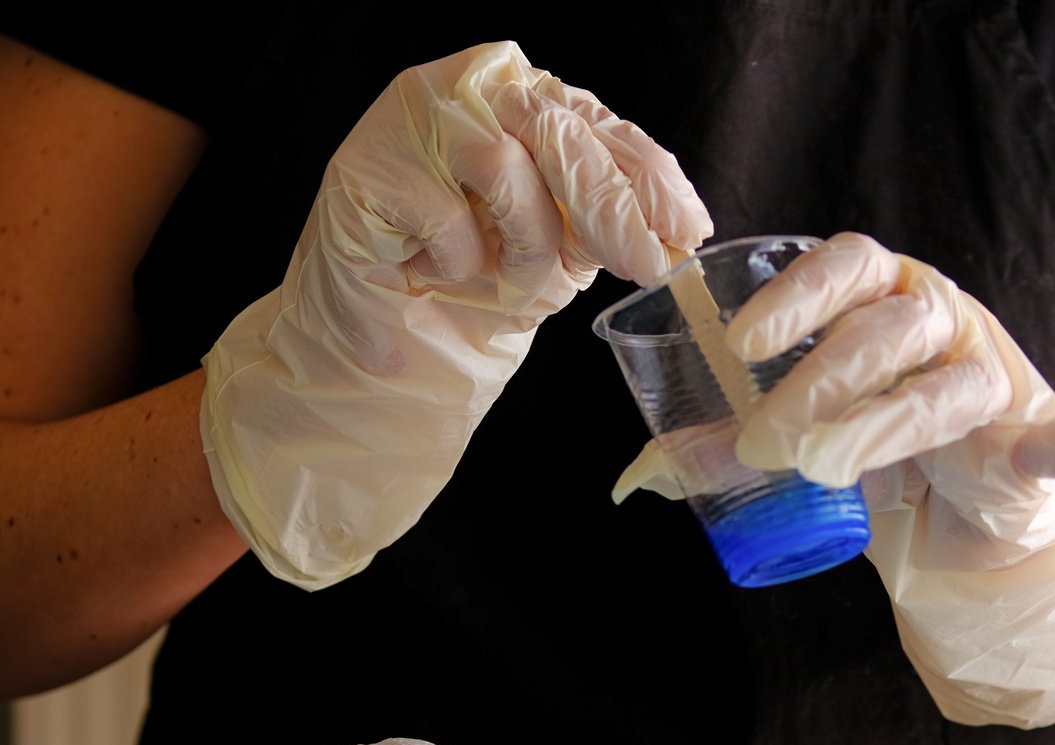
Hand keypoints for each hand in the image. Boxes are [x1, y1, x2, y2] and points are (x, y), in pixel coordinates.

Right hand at [203, 41, 711, 588]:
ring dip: (524, 240)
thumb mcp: (562, 250)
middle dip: (612, 208)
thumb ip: (605, 221)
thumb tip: (676, 231)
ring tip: (505, 276)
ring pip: (504, 162)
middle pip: (558, 131)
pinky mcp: (368, 163)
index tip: (687, 231)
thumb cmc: (477, 287)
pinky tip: (439, 269)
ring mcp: (413, 117)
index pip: (597, 123)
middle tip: (645, 264)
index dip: (647, 176)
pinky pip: (444, 211)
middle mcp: (468, 88)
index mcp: (523, 96)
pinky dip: (458, 257)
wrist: (397, 346)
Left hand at [729, 233, 1054, 728]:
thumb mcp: (797, 441)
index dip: (797, 294)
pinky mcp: (1029, 447)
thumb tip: (636, 475)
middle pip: (885, 329)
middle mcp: (942, 324)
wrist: (966, 523)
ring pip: (944, 386)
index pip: (846, 265)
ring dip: (882, 424)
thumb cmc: (875, 453)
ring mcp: (991, 382)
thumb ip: (725, 449)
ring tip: (826, 466)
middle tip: (766, 443)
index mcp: (884, 300)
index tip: (741, 342)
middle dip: (818, 382)